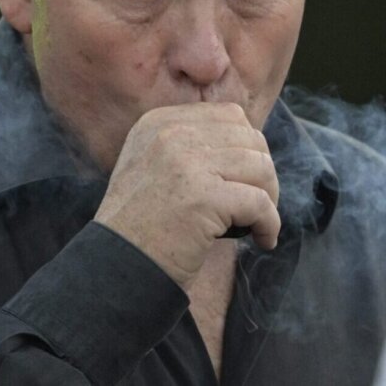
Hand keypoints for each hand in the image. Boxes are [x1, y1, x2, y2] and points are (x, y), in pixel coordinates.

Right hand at [94, 102, 280, 287]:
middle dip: (263, 174)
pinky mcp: (204, 197)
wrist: (115, 269)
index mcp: (159, 123)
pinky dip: (270, 224)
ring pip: (261, 168)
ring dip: (270, 199)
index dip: (249, 148)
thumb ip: (192, 146)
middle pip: (251, 139)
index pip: (230, 116)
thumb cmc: (141, 227)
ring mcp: (187, 164)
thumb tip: (253, 143)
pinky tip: (263, 240)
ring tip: (259, 224)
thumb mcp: (153, 167)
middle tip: (257, 206)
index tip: (247, 179)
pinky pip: (260, 203)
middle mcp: (172, 135)